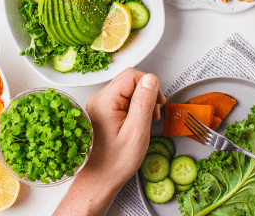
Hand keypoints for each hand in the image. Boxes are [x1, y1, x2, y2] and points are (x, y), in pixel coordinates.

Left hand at [54, 68, 165, 215]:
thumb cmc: (115, 163)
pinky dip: (134, 107)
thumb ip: (144, 103)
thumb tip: (151, 79)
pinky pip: (122, 99)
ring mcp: (99, 105)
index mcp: (104, 101)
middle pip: (129, 80)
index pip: (132, 76)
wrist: (98, 179)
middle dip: (147, 93)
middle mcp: (98, 99)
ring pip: (127, 89)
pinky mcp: (102, 111)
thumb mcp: (136, 133)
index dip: (150, 86)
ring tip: (146, 121)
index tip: (157, 104)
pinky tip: (137, 123)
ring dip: (141, 101)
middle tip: (153, 114)